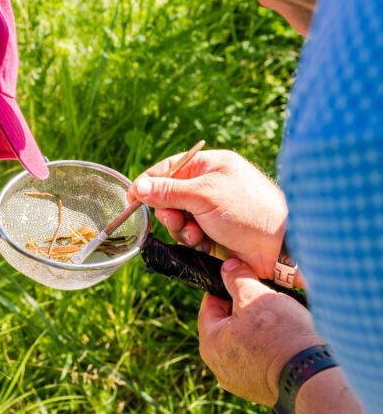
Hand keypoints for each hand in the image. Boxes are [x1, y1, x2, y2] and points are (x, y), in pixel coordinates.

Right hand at [126, 149, 301, 286]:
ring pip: (177, 218)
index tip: (131, 199)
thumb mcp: (204, 195)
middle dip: (169, 211)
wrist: (281, 248)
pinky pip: (189, 234)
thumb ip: (168, 190)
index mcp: (210, 165)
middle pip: (169, 195)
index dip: (149, 182)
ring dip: (181, 228)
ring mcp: (213, 209)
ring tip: (196, 234)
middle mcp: (210, 184)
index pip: (169, 167)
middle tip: (176, 219)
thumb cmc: (248, 211)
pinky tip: (206, 244)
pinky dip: (193, 240)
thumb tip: (138, 187)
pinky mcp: (215, 231)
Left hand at [198, 259, 321, 405]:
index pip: (209, 307)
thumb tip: (228, 266)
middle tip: (261, 294)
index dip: (223, 288)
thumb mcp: (255, 297)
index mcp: (210, 345)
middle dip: (243, 308)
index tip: (235, 278)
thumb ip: (237, 279)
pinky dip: (270, 347)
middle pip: (227, 326)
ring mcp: (242, 381)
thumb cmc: (281, 335)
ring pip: (245, 343)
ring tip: (278, 315)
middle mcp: (221, 368)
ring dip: (258, 328)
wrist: (315, 374)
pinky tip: (285, 336)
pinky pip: (261, 360)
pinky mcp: (263, 389)